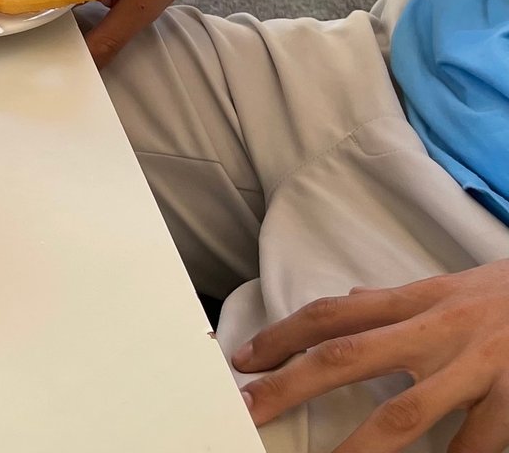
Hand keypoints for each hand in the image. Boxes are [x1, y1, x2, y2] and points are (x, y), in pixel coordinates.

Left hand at [236, 261, 508, 452]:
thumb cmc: (504, 296)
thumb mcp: (445, 289)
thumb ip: (393, 304)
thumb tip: (347, 304)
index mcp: (414, 303)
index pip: (332, 316)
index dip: (282, 337)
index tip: (242, 362)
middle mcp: (436, 332)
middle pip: (347, 357)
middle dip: (292, 386)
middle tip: (250, 410)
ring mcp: (474, 367)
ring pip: (407, 413)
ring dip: (363, 447)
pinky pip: (477, 441)